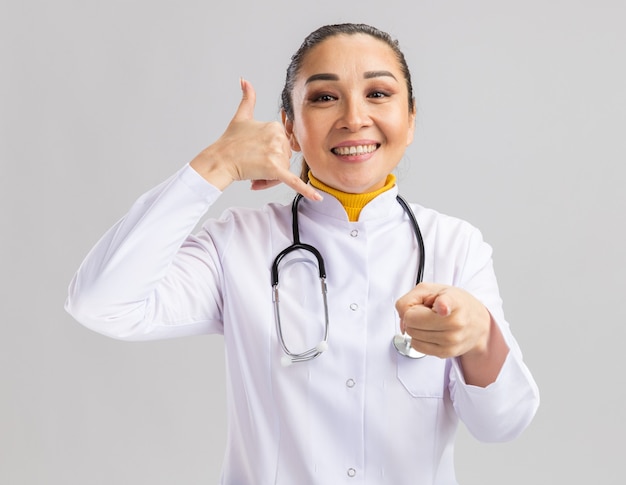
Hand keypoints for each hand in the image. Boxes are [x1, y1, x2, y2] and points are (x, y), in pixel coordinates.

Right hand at [190, 79, 321, 200]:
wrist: (219, 160)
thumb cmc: (229, 142)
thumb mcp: (241, 116)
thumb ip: (247, 98)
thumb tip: (244, 80)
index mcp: (275, 127)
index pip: (282, 148)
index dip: (270, 156)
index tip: (254, 156)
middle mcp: (278, 138)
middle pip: (284, 161)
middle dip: (270, 169)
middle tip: (253, 168)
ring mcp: (276, 153)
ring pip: (282, 174)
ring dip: (269, 179)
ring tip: (253, 175)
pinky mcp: (274, 169)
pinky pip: (293, 182)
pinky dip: (306, 191)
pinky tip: (318, 199)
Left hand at [395, 283, 491, 358]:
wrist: (477, 322)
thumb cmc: (455, 303)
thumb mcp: (432, 289)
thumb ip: (410, 299)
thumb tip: (403, 319)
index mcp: (453, 302)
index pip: (445, 304)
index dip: (442, 305)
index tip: (442, 307)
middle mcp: (455, 323)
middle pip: (411, 321)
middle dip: (413, 315)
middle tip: (427, 311)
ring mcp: (451, 340)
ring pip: (412, 335)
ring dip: (416, 327)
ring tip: (431, 320)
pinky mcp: (445, 353)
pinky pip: (416, 346)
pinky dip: (419, 338)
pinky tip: (431, 331)